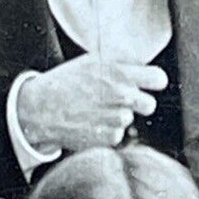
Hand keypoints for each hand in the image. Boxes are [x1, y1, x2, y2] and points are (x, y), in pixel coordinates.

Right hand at [15, 56, 168, 154]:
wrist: (40, 108)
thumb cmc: (65, 82)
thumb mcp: (92, 60)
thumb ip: (121, 61)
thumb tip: (142, 63)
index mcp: (118, 71)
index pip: (158, 78)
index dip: (154, 82)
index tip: (148, 84)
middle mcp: (120, 94)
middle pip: (150, 104)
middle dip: (139, 104)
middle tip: (121, 101)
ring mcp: (115, 117)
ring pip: (130, 120)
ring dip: (117, 118)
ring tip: (96, 111)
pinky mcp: (108, 137)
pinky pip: (118, 135)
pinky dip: (106, 132)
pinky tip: (91, 123)